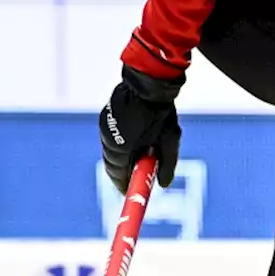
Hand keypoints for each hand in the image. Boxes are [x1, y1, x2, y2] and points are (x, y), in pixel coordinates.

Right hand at [100, 65, 183, 193]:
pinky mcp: (105, 117)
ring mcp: (105, 127)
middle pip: (111, 165)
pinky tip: (132, 142)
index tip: (131, 192)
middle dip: (121, 174)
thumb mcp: (169, 141)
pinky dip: (119, 145)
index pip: (118, 175)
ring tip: (135, 160)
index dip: (124, 185)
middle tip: (133, 180)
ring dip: (121, 158)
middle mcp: (108, 139)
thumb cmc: (161, 112)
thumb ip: (167, 165)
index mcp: (122, 148)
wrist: (149, 83)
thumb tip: (164, 185)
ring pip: (110, 151)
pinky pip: (110, 138)